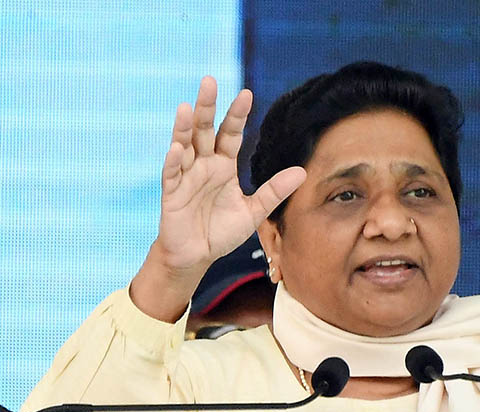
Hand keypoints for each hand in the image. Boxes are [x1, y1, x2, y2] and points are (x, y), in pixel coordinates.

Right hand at [131, 77, 304, 321]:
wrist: (198, 256)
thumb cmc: (222, 231)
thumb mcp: (254, 211)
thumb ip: (274, 191)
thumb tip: (303, 172)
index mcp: (224, 166)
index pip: (231, 134)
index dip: (237, 115)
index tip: (247, 94)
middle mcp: (204, 165)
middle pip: (204, 130)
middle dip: (207, 107)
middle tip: (209, 81)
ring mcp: (186, 177)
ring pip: (183, 146)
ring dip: (184, 127)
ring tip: (186, 107)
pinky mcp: (171, 194)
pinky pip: (171, 175)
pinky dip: (173, 162)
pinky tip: (176, 149)